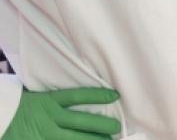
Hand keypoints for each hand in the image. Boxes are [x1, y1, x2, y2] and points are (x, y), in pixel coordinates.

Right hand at [3, 87, 120, 139]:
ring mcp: (44, 135)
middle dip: (102, 125)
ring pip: (74, 139)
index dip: (97, 96)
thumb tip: (79, 90)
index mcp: (47, 101)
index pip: (77, 96)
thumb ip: (56, 98)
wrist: (0, 117)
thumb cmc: (19, 106)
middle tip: (117, 127)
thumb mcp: (36, 97)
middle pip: (81, 121)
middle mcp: (48, 118)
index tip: (114, 96)